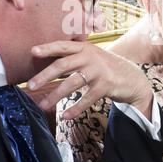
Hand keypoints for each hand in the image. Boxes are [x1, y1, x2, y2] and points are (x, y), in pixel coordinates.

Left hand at [27, 41, 152, 119]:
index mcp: (84, 48)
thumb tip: (46, 65)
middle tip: (30, 86)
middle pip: (63, 65)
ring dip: (55, 95)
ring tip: (42, 105)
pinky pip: (86, 98)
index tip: (33, 51)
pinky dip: (75, 108)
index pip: (63, 46)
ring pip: (72, 83)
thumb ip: (73, 57)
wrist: (132, 77)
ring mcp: (98, 71)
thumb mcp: (91, 56)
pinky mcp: (105, 86)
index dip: (48, 48)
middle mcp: (90, 57)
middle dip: (45, 76)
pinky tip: (65, 115)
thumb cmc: (104, 67)